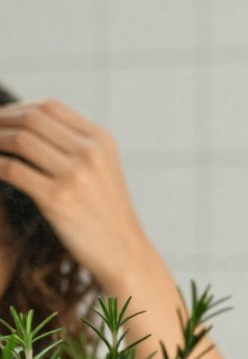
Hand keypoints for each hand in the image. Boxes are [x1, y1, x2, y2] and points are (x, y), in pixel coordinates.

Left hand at [0, 99, 155, 290]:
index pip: (50, 106)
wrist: (123, 252)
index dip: (17, 108)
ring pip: (19, 141)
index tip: (2, 120)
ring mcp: (75, 175)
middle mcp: (90, 153)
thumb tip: (27, 123)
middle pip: (32, 119)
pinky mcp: (57, 199)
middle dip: (0, 121)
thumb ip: (76, 145)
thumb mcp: (102, 170)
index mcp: (102, 141)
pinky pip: (12, 170)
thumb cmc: (105, 212)